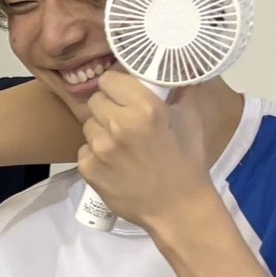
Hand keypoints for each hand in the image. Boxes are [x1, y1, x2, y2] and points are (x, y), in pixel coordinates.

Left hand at [73, 71, 214, 230]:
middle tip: (124, 118)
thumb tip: (180, 67)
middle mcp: (118, 125)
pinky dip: (95, 152)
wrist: (176, 210)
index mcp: (145, 108)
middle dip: (108, 105)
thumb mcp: (191, 120)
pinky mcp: (87, 168)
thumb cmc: (187, 164)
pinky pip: (84, 148)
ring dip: (101, 129)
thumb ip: (183, 88)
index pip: (109, 79)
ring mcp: (99, 148)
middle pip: (96, 99)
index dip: (116, 84)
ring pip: (88, 124)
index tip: (123, 91)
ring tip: (121, 143)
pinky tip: (114, 162)